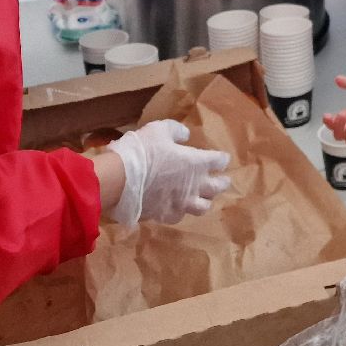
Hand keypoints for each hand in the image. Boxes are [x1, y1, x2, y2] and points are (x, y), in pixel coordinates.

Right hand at [104, 120, 230, 228]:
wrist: (121, 179)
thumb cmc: (143, 150)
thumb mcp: (160, 130)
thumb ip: (177, 131)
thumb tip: (185, 135)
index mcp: (196, 163)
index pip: (219, 161)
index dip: (221, 159)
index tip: (222, 158)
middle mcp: (194, 186)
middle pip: (218, 187)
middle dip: (222, 183)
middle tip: (224, 181)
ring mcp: (182, 203)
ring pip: (203, 207)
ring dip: (206, 200)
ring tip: (204, 197)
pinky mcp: (167, 215)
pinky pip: (180, 216)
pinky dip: (182, 211)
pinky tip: (178, 207)